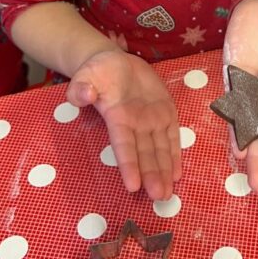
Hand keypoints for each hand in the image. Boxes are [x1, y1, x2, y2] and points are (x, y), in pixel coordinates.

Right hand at [67, 49, 181, 200]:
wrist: (114, 62)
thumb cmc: (96, 73)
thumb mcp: (83, 76)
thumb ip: (80, 88)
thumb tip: (84, 95)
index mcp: (116, 118)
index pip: (123, 145)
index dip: (129, 165)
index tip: (133, 185)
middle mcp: (135, 124)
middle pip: (145, 153)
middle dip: (151, 175)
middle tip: (159, 196)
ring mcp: (152, 119)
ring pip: (160, 149)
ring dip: (164, 171)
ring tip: (168, 193)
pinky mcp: (165, 111)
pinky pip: (172, 134)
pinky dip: (175, 153)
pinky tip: (177, 173)